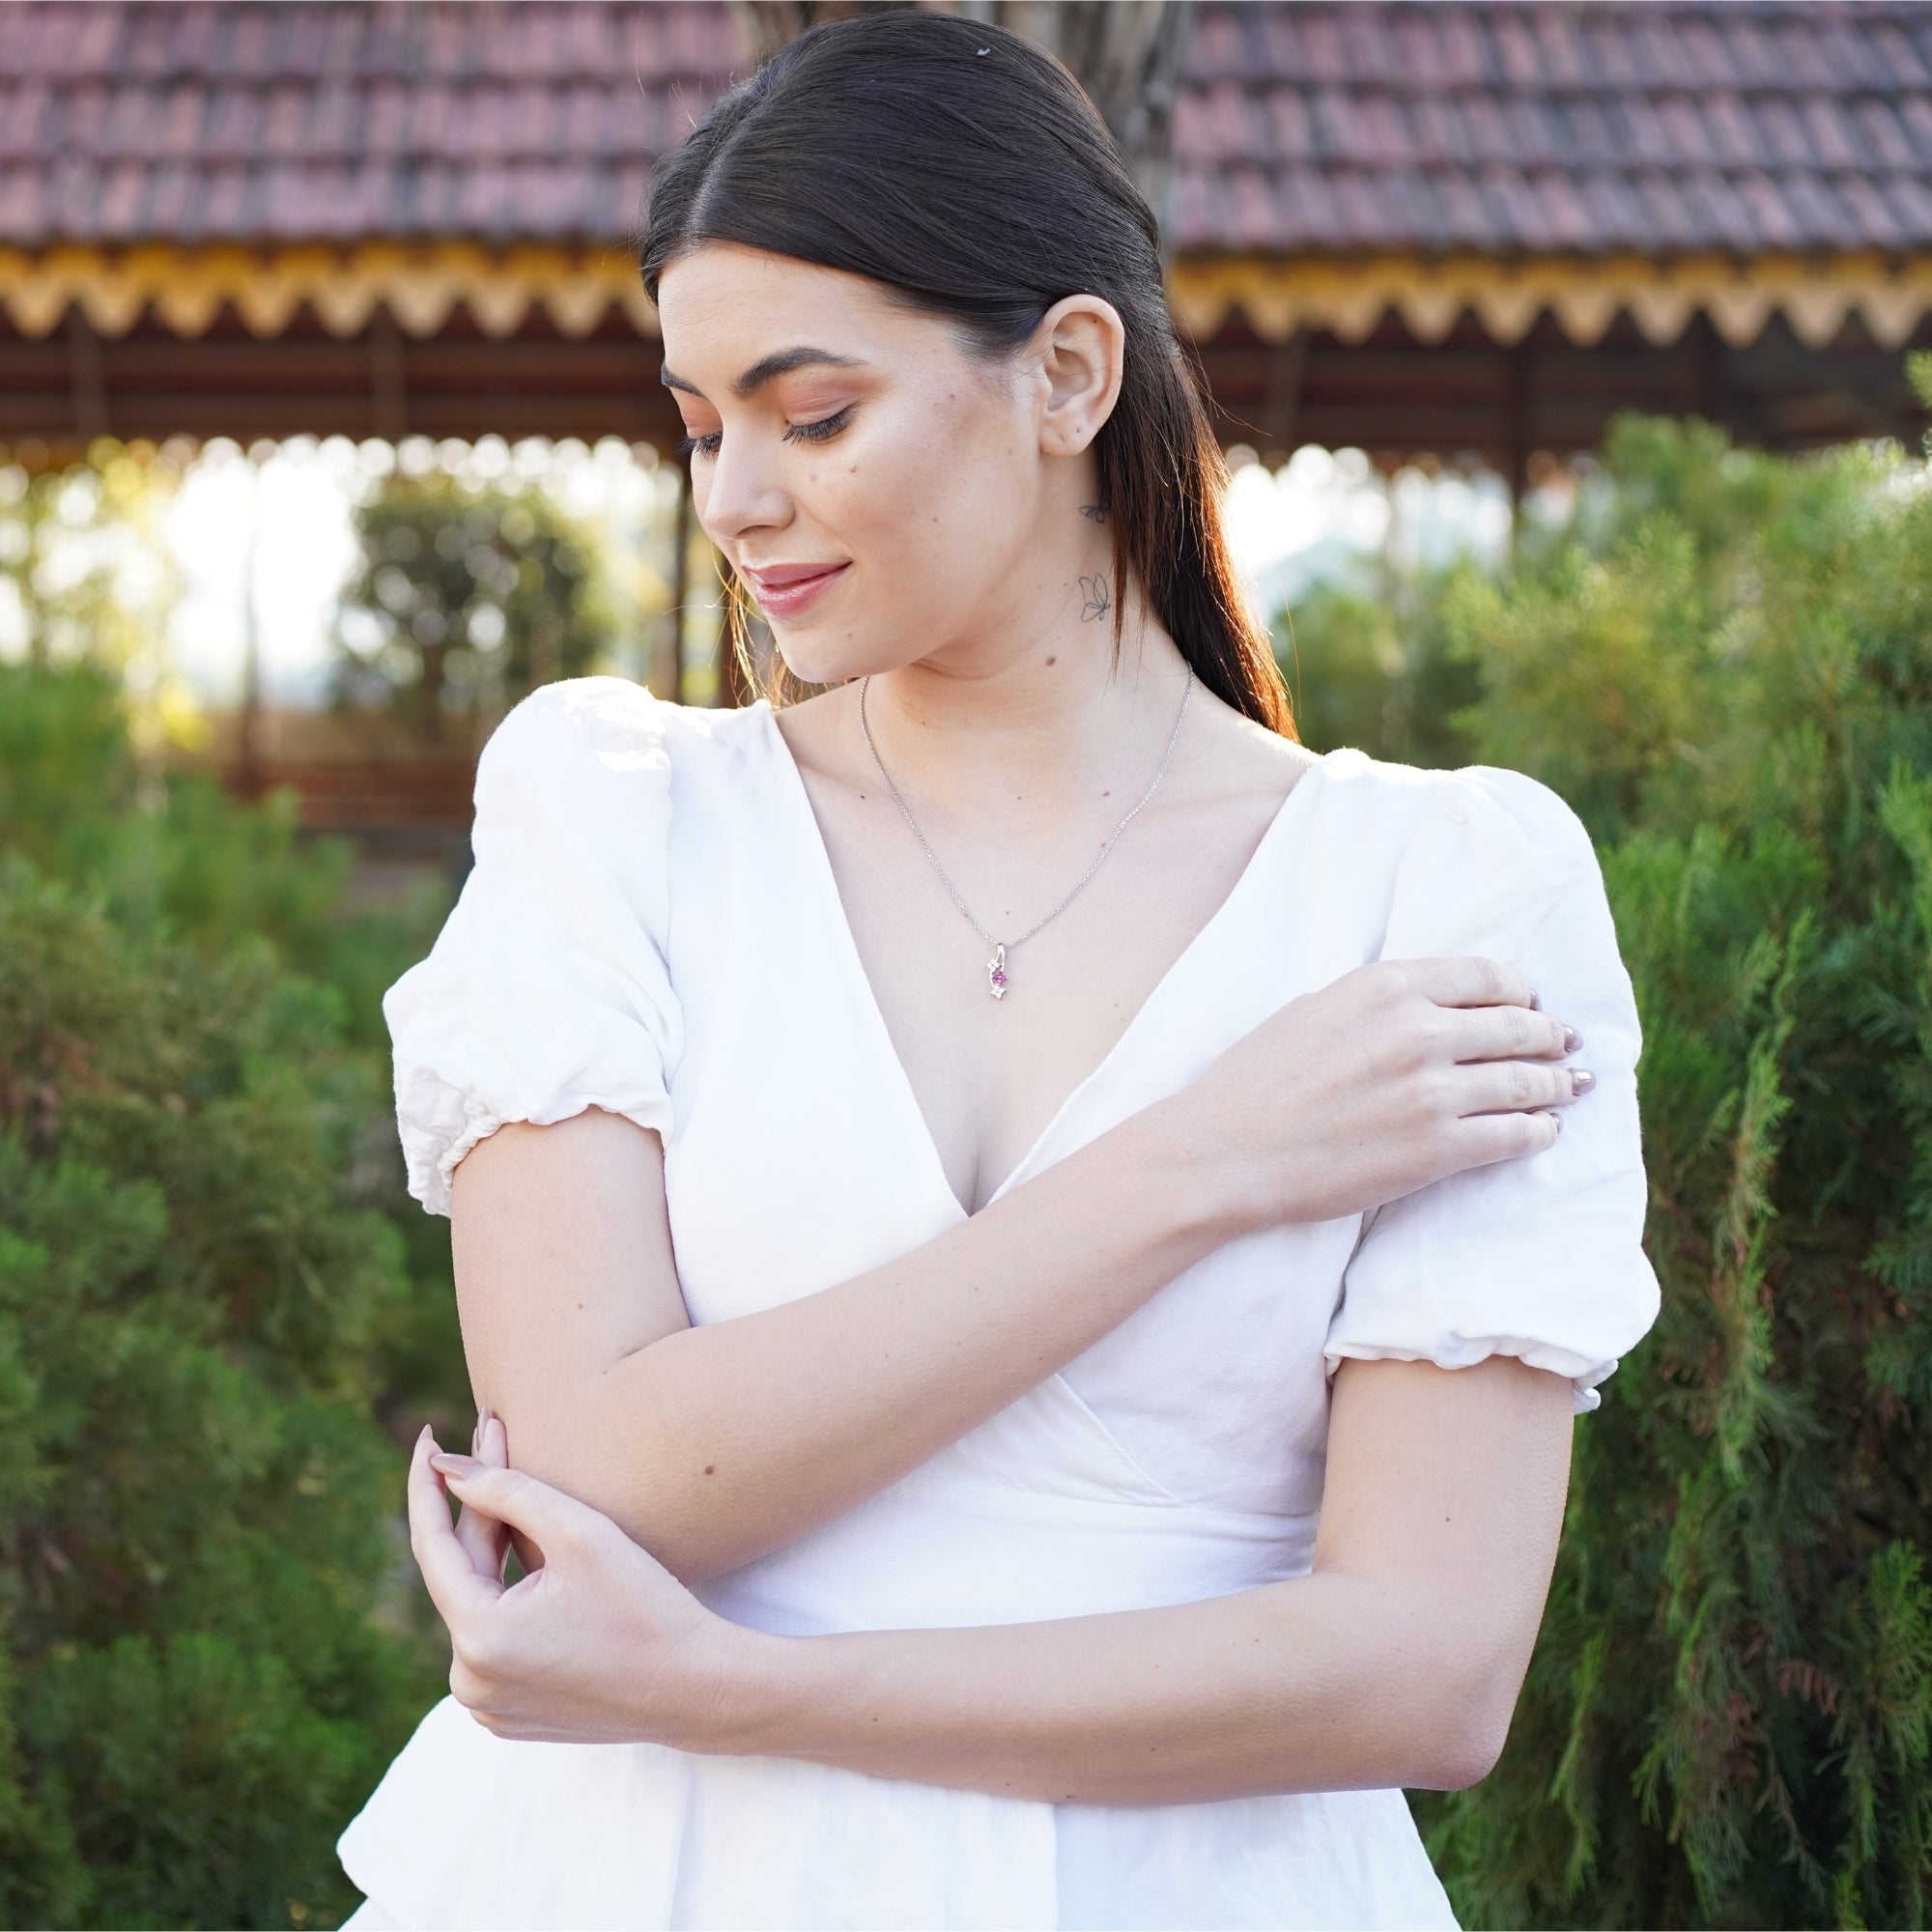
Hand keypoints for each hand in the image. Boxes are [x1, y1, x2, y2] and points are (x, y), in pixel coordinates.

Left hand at [406, 1419, 746, 1746]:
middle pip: (464, 1573)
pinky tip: (537, 1559)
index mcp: (479, 1639)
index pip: (432, 1545)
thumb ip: (505, 1491)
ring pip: (480, 1604)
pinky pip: (495, 1640)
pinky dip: (508, 1596)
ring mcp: (487, 1704)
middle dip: (479, 1505)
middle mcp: (469, 1682)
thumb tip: (446, 1467)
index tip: (426, 1437)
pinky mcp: (510, 1713)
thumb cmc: (645, 1604)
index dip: (426, 1485)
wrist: (697, 1687)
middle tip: (493, 1435)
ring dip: (495, 1550)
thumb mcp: (579, 1532)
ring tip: (518, 1492)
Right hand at [1178, 955, 1588, 1230]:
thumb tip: (1431, 1006)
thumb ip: (1379, 1001)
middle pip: (1517, 1025)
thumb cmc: (1256, 1080)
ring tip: (1571, 1086)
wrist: (1227, 1152)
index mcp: (1385, 986)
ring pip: (1526, 1081)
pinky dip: (1538, 1131)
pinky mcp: (1437, 1150)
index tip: (1530, 1003)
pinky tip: (1544, 1131)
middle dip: (1550, 1035)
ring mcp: (1432, 1092)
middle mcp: (1418, 1031)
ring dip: (1556, 1084)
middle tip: (1565, 1044)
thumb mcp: (1315, 1009)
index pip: (1485, 976)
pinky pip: (1514, 1134)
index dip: (1519, 991)